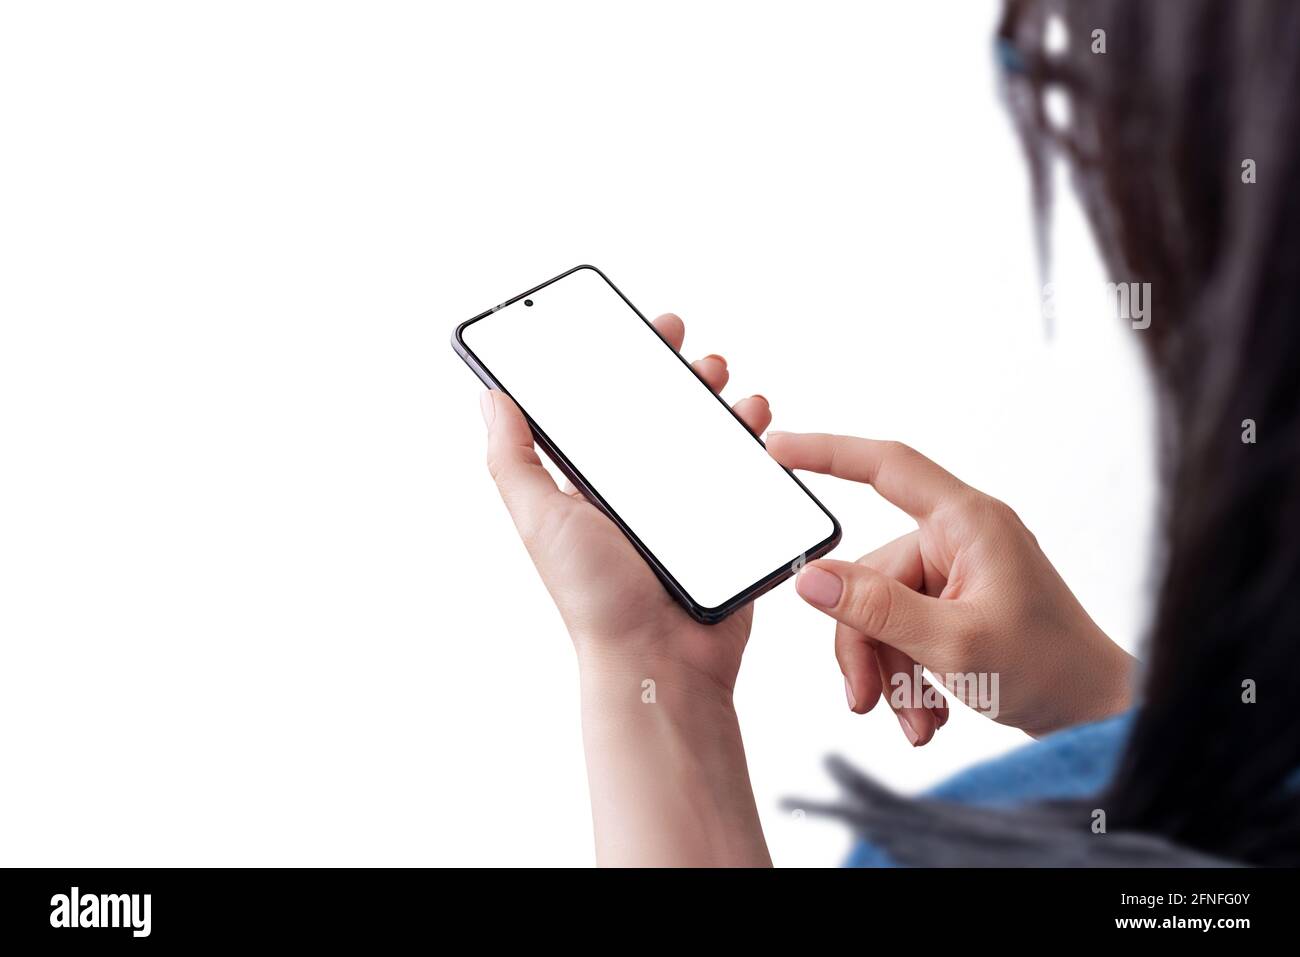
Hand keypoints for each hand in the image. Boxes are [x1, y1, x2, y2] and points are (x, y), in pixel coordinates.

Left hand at [479, 312, 777, 865]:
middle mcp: (637, 491)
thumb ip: (514, 459)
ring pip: (706, 437)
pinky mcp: (726, 526)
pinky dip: (757, 443)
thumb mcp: (541, 519)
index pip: (602, 407)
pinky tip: (760, 426)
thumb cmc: (595, 599)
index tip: (638, 327)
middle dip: (677, 372)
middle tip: (689, 349)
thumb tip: (489, 395)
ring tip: (730, 386)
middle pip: (660, 414)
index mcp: (590, 483)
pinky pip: (745, 474)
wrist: (660, 662)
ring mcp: (685, 507)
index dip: (619, 363)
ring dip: (721, 401)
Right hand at [767, 433, 1135, 738]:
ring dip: (888, 672)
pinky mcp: (954, 604)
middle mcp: (959, 538)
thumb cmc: (1050, 669)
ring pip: (880, 611)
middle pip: (869, 573)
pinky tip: (929, 712)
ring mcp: (957, 572)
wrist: (1095, 715)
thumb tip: (811, 579)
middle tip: (864, 700)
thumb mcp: (952, 643)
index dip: (828, 452)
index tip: (778, 450)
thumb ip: (876, 608)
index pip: (887, 466)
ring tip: (916, 720)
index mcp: (968, 522)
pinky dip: (905, 674)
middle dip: (865, 644)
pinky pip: (901, 628)